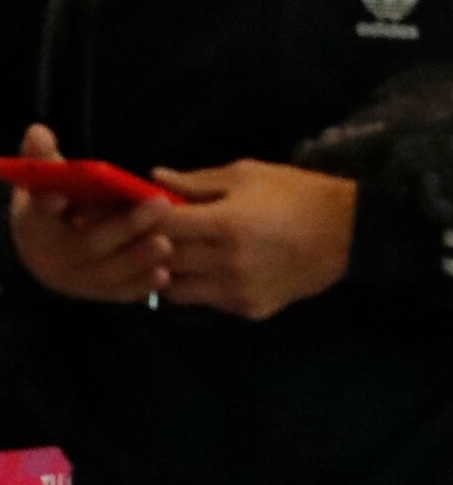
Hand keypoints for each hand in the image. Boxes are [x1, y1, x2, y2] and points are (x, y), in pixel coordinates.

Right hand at [3, 123, 179, 306]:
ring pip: (108, 273)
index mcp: (33, 224)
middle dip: (124, 227)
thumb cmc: (47, 212)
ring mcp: (75, 280)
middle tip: (160, 205)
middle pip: (87, 244)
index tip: (61, 195)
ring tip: (165, 243)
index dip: (47, 204)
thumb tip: (39, 130)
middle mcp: (51, 257)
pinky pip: (120, 293)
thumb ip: (41, 160)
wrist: (41, 258)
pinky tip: (165, 274)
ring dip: (138, 259)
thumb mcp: (37, 185)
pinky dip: (142, 285)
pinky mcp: (96, 295)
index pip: (38, 213)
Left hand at [154, 159, 357, 319]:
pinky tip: (203, 269)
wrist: (349, 232)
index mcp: (225, 225)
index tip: (134, 211)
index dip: (141, 219)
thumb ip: (195, 182)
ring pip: (177, 290)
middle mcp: (229, 263)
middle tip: (143, 234)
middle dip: (148, 246)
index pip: (161, 228)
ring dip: (168, 273)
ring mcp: (240, 291)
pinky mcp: (252, 309)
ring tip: (173, 253)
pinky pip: (207, 302)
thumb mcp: (245, 176)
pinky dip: (197, 287)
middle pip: (163, 261)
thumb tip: (154, 177)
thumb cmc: (295, 195)